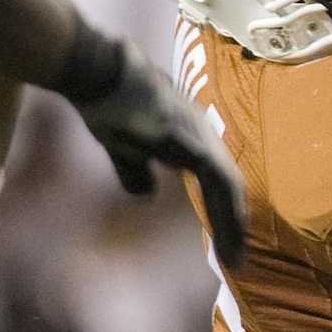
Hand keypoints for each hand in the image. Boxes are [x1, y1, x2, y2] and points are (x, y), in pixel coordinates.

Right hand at [72, 42, 247, 268]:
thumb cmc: (102, 99)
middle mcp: (201, 132)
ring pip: (229, 188)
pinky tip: (226, 236)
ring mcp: (198, 134)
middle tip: (236, 261)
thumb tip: (147, 194)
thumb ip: (135, 169)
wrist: (94, 69)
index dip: (221, 210)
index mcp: (187, 134)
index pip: (215, 178)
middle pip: (228, 186)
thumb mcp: (121, 143)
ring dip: (232, 226)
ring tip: (234, 261)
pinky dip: (226, 212)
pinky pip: (219, 182)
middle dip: (232, 225)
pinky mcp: (190, 140)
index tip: (225, 241)